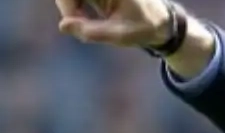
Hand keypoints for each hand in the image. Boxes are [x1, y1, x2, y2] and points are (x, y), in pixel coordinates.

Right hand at [56, 0, 171, 46]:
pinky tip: (85, 19)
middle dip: (68, 6)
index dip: (67, 5)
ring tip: (85, 23)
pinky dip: (75, 8)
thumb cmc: (144, 27)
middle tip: (80, 25)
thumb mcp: (122, 35)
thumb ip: (93, 33)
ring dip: (71, 8)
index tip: (77, 23)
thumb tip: (63, 26)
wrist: (160, 22)